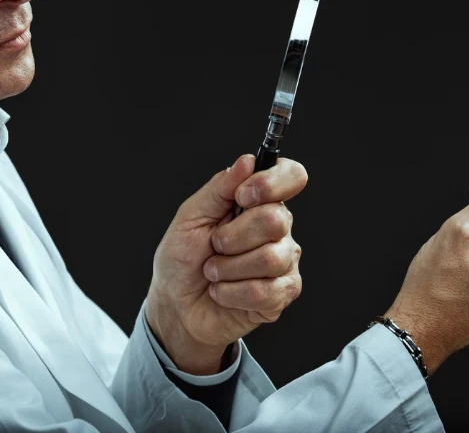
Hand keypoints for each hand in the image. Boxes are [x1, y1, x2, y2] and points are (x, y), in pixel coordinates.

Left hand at [145, 154, 306, 374]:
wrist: (176, 306)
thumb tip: (247, 161)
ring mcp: (285, 261)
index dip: (271, 183)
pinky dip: (231, 293)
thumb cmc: (183, 260)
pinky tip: (223, 293)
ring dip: (228, 269)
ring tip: (215, 273)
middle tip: (215, 246)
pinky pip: (265, 291)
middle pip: (276, 219)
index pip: (291, 176)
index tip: (243, 195)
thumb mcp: (191, 217)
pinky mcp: (283, 293)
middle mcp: (279, 228)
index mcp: (259, 202)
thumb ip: (220, 188)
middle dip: (232, 237)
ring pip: (270, 258)